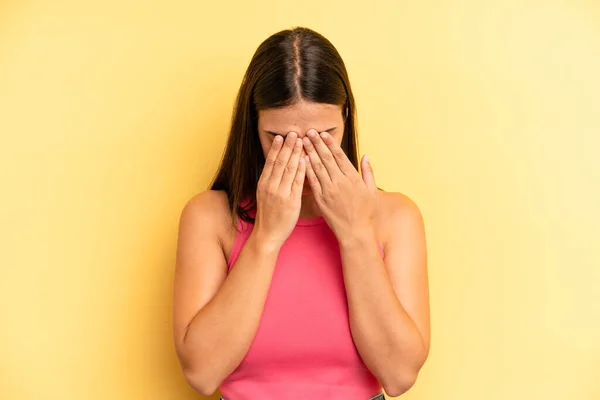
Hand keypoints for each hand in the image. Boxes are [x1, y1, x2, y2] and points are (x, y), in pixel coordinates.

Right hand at [254, 132, 305, 249]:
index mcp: (263, 183)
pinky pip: (297, 182)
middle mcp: (270, 186)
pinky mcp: (290, 201)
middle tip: (293, 132)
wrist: (267, 234)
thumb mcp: (265, 195)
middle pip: (280, 162)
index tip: (281, 136)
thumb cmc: (269, 215)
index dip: (276, 148)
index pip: (270, 161)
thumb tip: (278, 168)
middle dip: (287, 146)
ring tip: (301, 141)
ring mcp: (280, 193)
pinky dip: (301, 170)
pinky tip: (305, 159)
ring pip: (289, 169)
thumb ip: (271, 181)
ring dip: (295, 153)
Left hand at [302, 129, 377, 243]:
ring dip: (309, 153)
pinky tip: (300, 160)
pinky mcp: (321, 199)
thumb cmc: (365, 212)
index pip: (339, 156)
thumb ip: (368, 172)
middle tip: (309, 132)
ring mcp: (329, 190)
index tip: (323, 134)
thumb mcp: (371, 190)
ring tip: (303, 141)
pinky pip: (312, 182)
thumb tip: (365, 156)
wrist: (355, 231)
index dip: (330, 144)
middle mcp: (340, 182)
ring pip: (317, 167)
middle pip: (326, 158)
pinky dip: (306, 170)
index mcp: (353, 178)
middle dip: (317, 144)